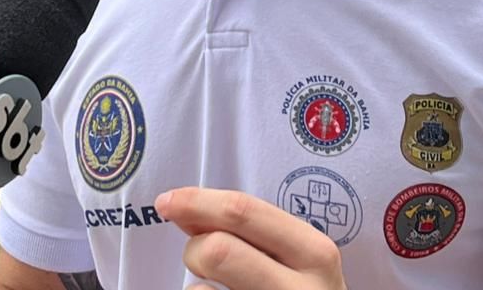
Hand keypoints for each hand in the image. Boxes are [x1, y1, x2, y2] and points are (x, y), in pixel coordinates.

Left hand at [155, 187, 346, 289]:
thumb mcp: (296, 256)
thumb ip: (252, 230)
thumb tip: (190, 210)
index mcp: (313, 252)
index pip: (244, 212)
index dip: (197, 202)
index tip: (168, 201)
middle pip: (217, 249)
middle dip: (195, 247)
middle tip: (198, 257)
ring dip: (196, 283)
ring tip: (215, 287)